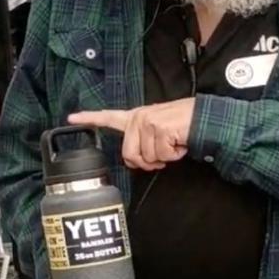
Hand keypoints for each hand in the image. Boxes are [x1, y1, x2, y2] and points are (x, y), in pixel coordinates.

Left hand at [69, 98, 195, 170]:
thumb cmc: (186, 126)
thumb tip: (137, 160)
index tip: (72, 118)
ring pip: (148, 158)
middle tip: (164, 155)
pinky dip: (175, 155)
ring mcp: (148, 122)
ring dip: (165, 157)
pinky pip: (162, 156)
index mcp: (137, 117)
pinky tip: (180, 142)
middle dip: (148, 162)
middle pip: (130, 155)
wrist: (207, 119)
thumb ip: (145, 139)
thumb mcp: (161, 130)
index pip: (109, 117)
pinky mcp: (158, 128)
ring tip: (176, 143)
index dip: (89, 118)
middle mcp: (139, 118)